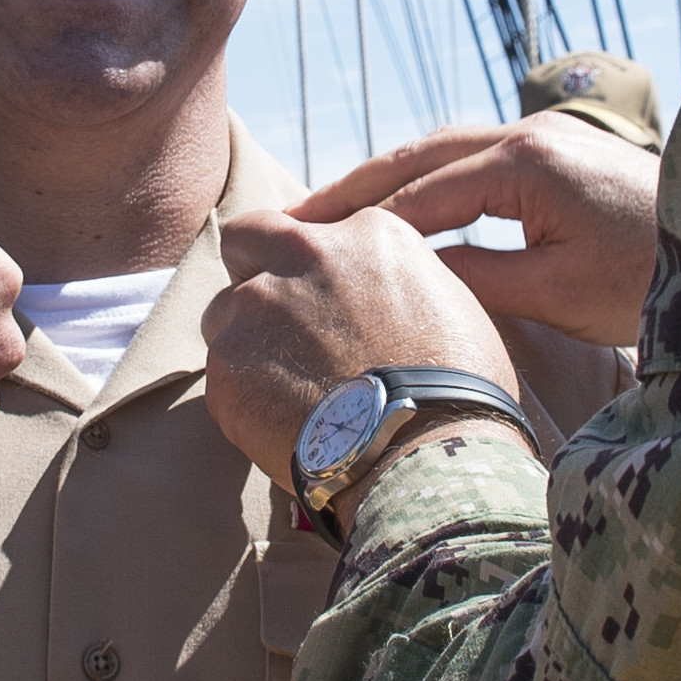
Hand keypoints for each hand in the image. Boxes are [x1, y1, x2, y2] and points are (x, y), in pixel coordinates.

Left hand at [199, 207, 514, 487]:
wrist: (427, 453)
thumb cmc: (457, 389)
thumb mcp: (445, 301)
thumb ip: (391, 278)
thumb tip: (369, 293)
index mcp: (365, 233)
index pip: (308, 227)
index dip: (306, 265)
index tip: (317, 297)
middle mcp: (302, 254)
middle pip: (244, 243)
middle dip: (251, 272)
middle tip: (277, 324)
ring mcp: (257, 306)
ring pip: (225, 315)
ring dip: (247, 344)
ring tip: (289, 393)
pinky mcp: (228, 363)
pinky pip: (223, 377)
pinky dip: (245, 400)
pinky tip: (285, 427)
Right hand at [296, 113, 660, 345]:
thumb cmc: (655, 280)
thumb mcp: (558, 293)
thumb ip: (475, 278)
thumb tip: (407, 274)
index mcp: (527, 162)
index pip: (420, 196)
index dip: (359, 227)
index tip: (305, 251)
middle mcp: (532, 133)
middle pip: (420, 154)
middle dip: (356, 186)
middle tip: (293, 216)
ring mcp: (550, 135)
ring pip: (446, 149)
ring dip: (390, 178)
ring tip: (333, 208)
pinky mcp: (564, 152)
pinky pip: (478, 157)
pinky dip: (431, 178)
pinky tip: (406, 205)